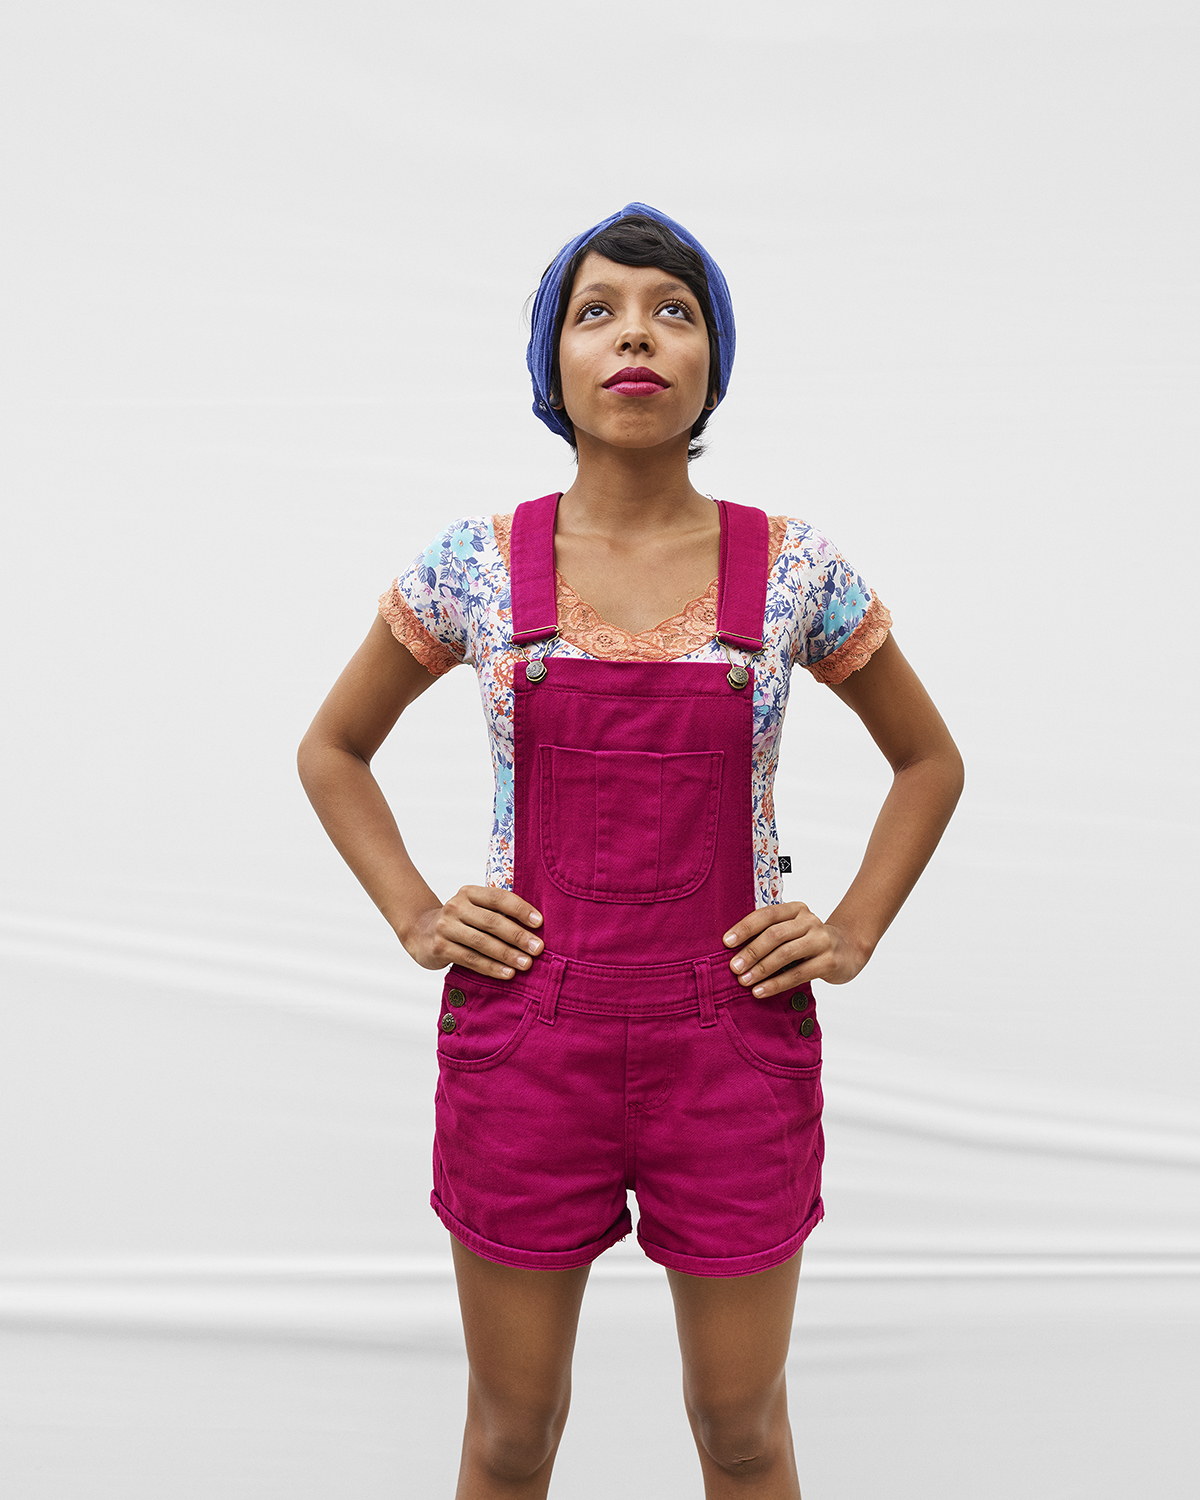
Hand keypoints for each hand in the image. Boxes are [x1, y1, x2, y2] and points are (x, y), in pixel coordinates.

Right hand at [402, 886, 543, 980]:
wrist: (421, 932)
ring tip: (526, 964)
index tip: (539, 922)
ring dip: (507, 954)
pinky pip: (470, 959)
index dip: (520, 909)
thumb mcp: (474, 908)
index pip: (498, 898)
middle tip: (538, 948)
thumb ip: (498, 913)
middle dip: (518, 936)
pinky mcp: (440, 948)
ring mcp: (446, 927)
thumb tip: (536, 928)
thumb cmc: (461, 921)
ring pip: (482, 942)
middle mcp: (456, 907)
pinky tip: (507, 973)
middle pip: (492, 921)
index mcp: (469, 892)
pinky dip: (491, 967)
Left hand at [722, 902, 868, 995]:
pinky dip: (776, 983)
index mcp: (796, 909)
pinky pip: (798, 974)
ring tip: (744, 981)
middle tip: (733, 967)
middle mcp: (809, 921)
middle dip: (751, 952)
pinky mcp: (829, 961)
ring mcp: (821, 940)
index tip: (726, 942)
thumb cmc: (810, 941)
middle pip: (774, 935)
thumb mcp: (792, 930)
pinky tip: (761, 991)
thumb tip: (733, 949)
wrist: (849, 949)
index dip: (745, 928)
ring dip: (761, 969)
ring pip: (785, 954)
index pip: (766, 915)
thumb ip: (770, 933)